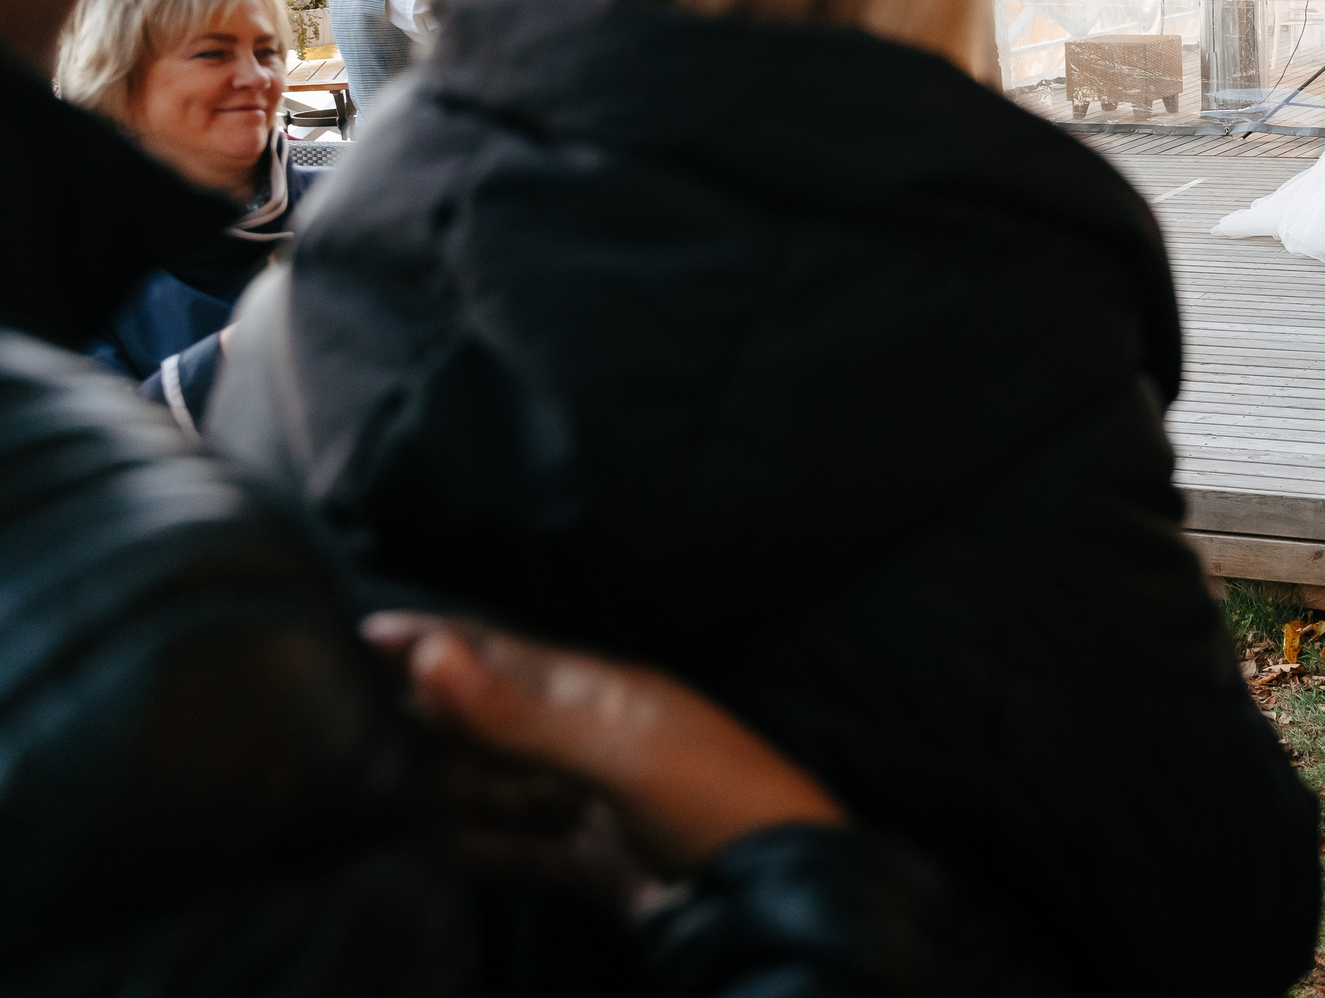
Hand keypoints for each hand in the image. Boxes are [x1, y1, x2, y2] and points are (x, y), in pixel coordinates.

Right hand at [364, 612, 843, 879]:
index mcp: (598, 693)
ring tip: (369, 784)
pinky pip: (514, 848)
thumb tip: (433, 653)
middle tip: (340, 720)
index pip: (500, 655)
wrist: (777, 896)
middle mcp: (586, 740)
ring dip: (445, 787)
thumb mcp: (614, 753)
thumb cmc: (713, 801)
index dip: (436, 643)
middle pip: (487, 723)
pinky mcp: (588, 864)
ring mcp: (586, 803)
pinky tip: (428, 848)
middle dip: (428, 720)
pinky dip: (475, 846)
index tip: (360, 633)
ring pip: (493, 786)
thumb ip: (518, 714)